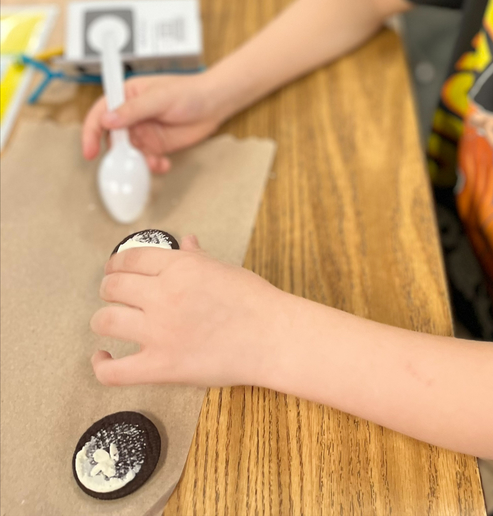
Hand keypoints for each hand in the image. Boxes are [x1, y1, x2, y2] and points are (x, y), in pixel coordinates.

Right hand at [81, 72, 224, 172]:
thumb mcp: (160, 98)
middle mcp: (131, 115)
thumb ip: (133, 110)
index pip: (100, 113)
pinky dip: (150, 166)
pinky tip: (162, 164)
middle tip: (124, 163)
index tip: (90, 150)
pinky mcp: (155, 144)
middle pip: (112, 138)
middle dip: (116, 153)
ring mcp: (142, 131)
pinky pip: (144, 160)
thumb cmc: (189, 92)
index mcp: (126, 95)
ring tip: (152, 162)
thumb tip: (107, 120)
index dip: (91, 132)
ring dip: (135, 162)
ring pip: (127, 153)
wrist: (215, 104)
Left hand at [91, 235, 282, 386]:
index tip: (114, 270)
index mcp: (180, 267)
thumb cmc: (254, 301)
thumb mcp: (224, 268)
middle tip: (113, 295)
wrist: (272, 337)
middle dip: (109, 289)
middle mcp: (164, 296)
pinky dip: (101, 364)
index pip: (131, 258)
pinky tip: (103, 357)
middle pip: (113, 287)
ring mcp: (160, 332)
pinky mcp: (162, 366)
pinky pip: (114, 370)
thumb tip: (186, 241)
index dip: (116, 264)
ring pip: (106, 321)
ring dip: (103, 320)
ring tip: (109, 322)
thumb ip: (196, 256)